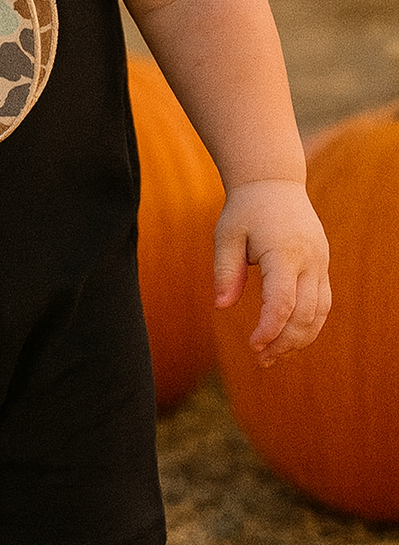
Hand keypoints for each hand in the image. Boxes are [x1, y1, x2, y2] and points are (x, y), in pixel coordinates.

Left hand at [213, 180, 330, 366]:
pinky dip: (310, 324)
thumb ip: (225, 270)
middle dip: (285, 342)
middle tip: (262, 361)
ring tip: (275, 356)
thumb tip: (221, 307)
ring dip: (300, 339)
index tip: (253, 346)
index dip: (269, 329)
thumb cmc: (245, 209)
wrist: (274, 183)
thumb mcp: (227, 234)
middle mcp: (309, 259)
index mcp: (284, 251)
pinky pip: (322, 302)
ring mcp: (320, 262)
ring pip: (320, 312)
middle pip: (306, 313)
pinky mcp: (322, 266)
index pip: (282, 301)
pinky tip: (290, 338)